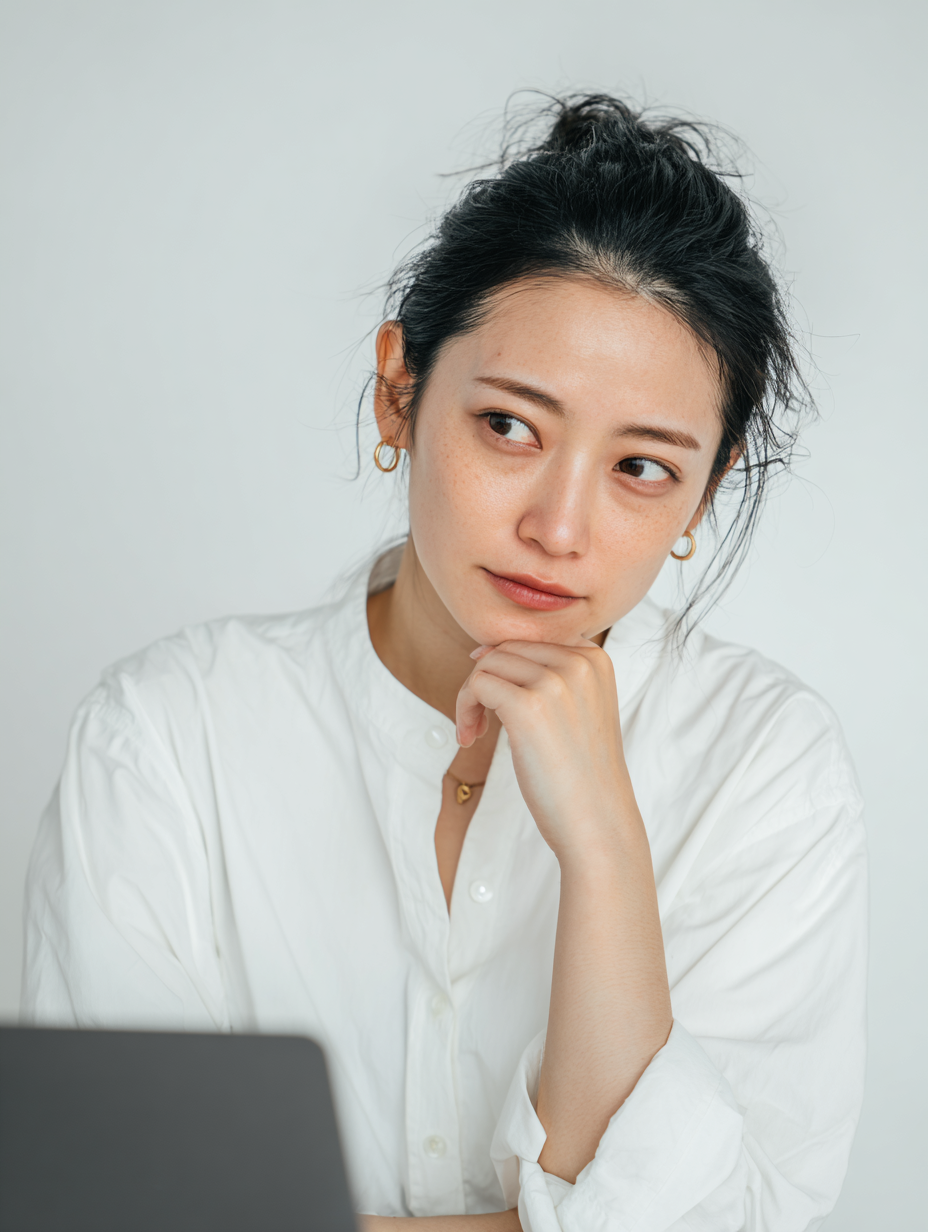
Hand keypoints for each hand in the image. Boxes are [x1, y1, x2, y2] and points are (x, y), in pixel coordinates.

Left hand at [456, 639, 636, 862]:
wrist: (598, 823)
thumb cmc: (582, 775)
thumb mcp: (578, 709)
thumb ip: (549, 676)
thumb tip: (484, 651)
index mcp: (596, 659)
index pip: (531, 639)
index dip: (505, 667)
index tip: (496, 702)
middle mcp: (580, 662)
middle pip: (506, 648)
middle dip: (484, 682)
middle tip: (479, 723)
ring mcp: (556, 682)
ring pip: (487, 664)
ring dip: (469, 697)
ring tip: (474, 732)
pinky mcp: (528, 707)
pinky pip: (476, 685)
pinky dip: (463, 709)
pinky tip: (470, 738)